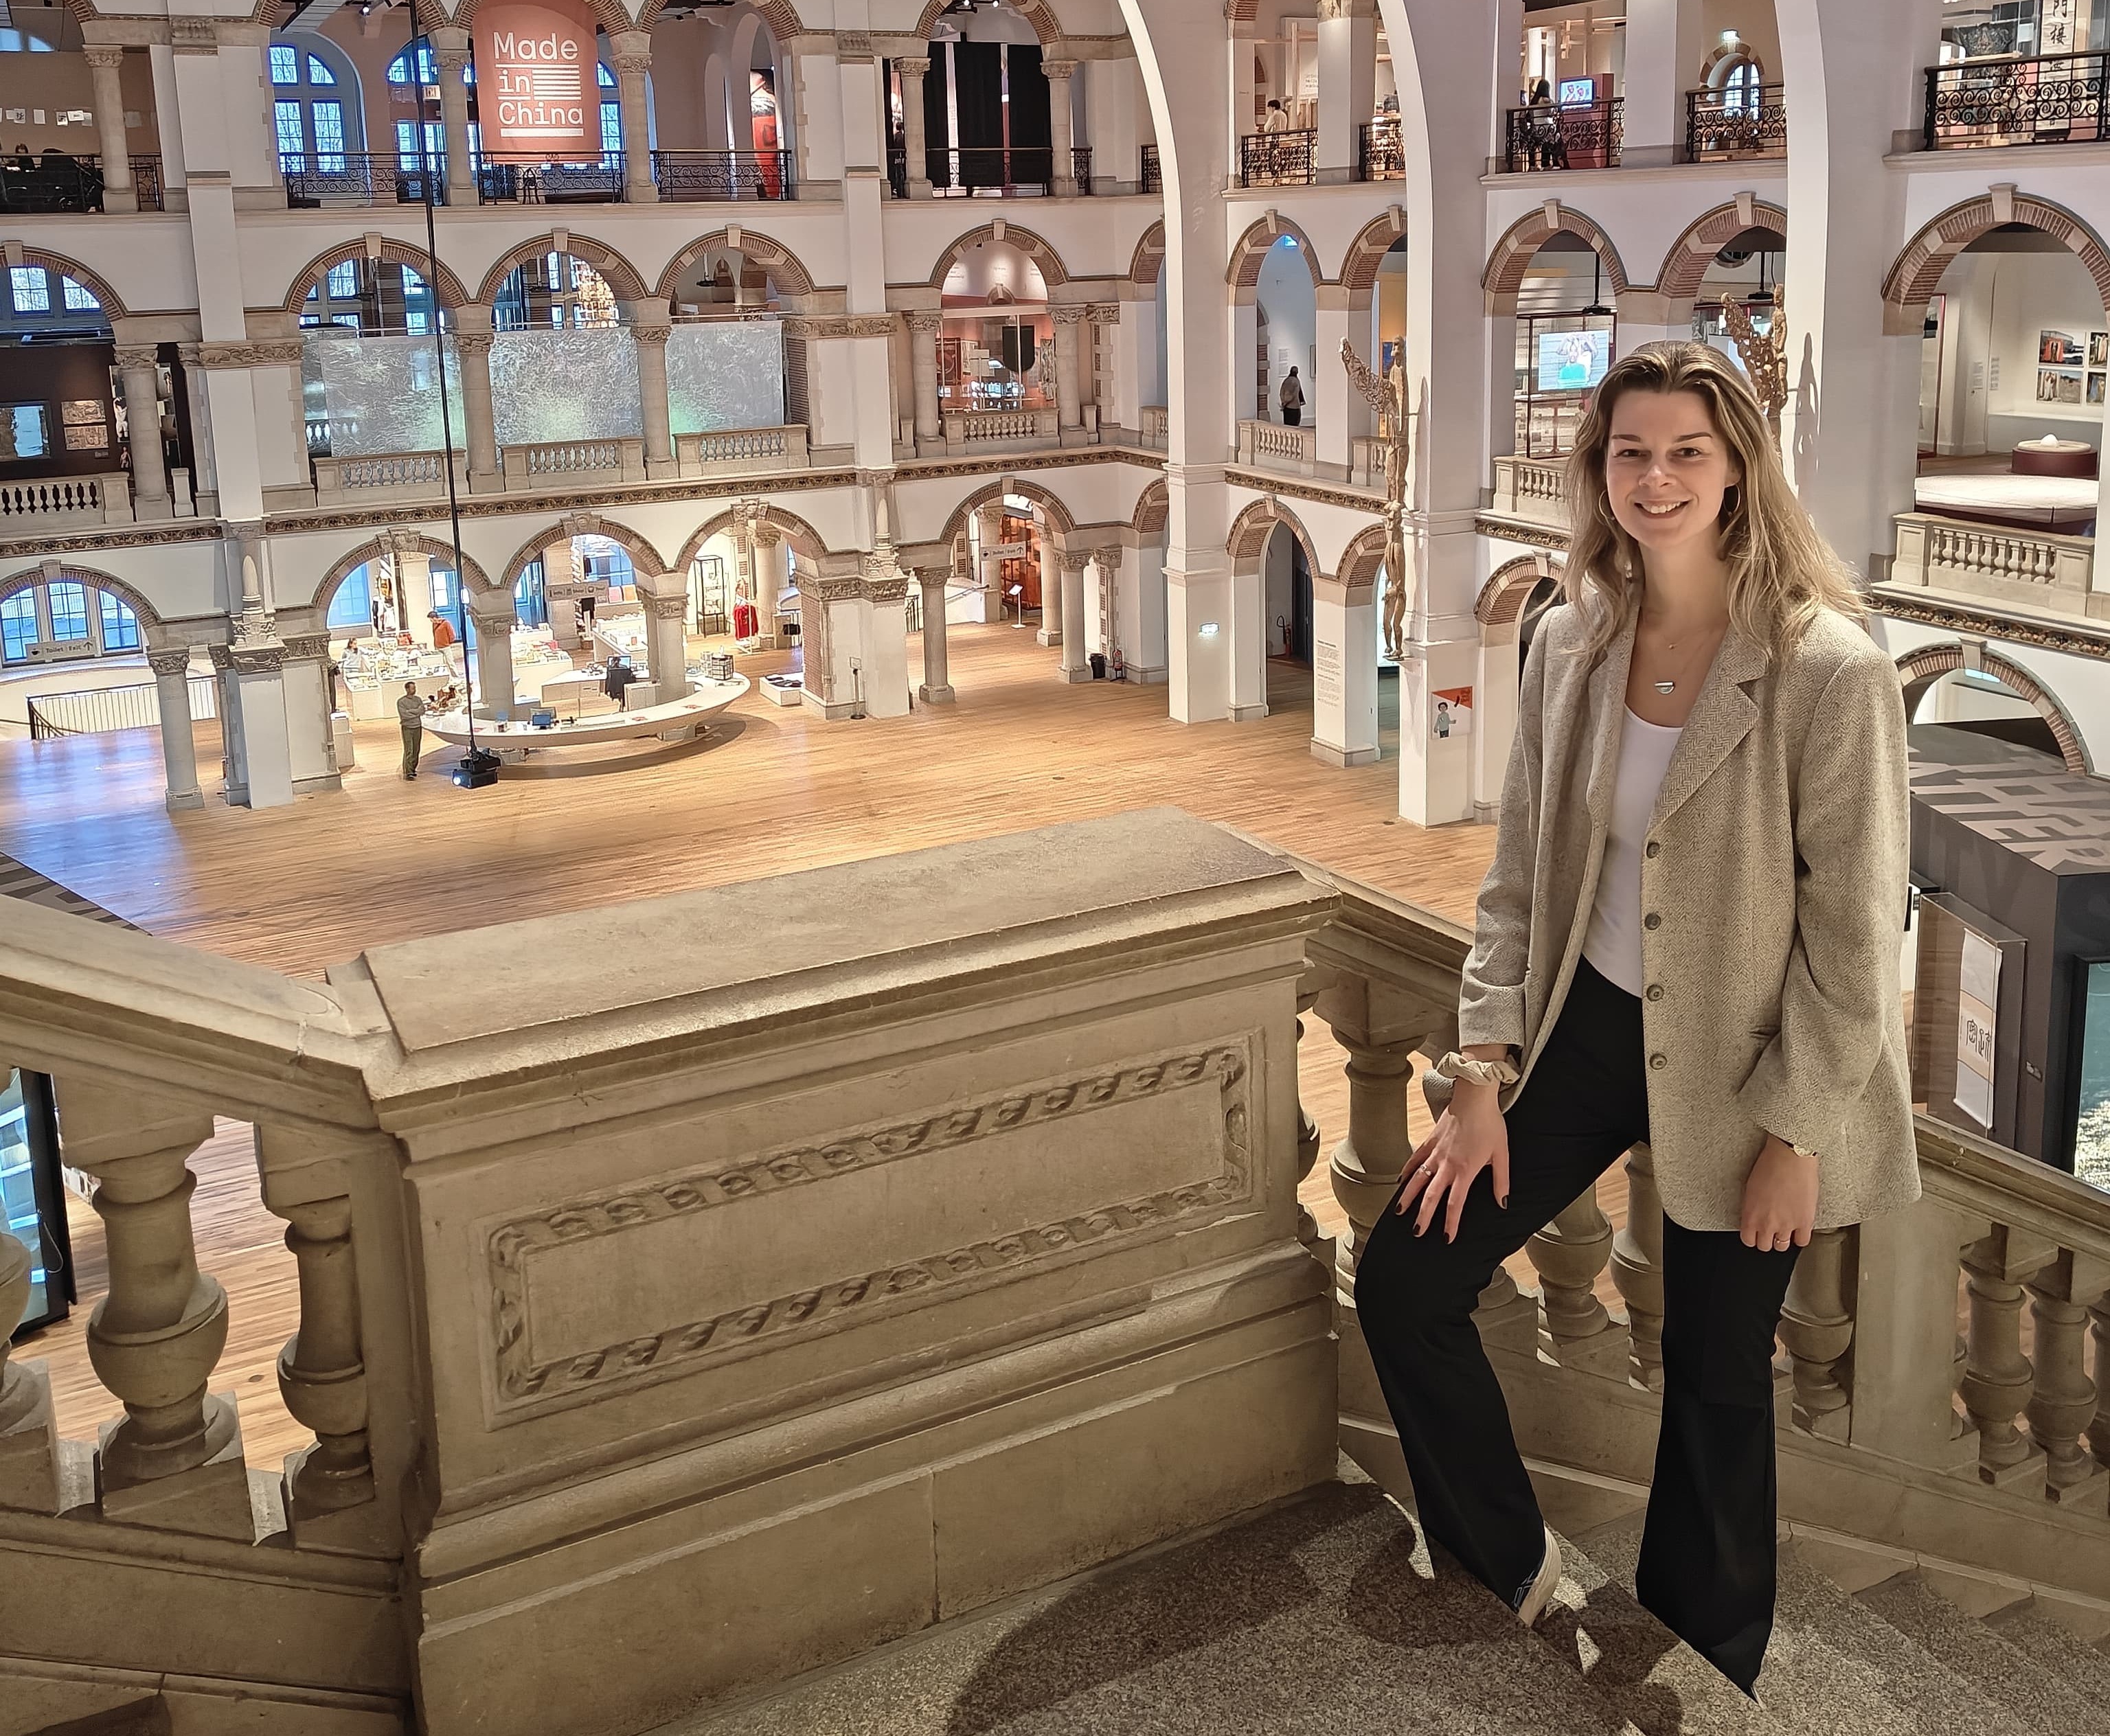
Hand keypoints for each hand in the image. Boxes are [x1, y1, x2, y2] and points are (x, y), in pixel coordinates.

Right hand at [1395, 1079, 1509, 1242]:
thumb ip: (1501, 1180)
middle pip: (1431, 1196)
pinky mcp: (1430, 1140)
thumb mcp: (1502, 1153)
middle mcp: (1446, 1165)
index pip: (1455, 1203)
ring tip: (1399, 1212)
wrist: (1475, 1096)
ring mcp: (1435, 1152)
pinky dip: (1406, 1171)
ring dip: (1408, 1197)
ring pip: (1417, 1179)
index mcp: (1465, 1170)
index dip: (1450, 1223)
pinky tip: (1400, 1180)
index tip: (1447, 1238)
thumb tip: (1503, 1203)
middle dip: (1423, 1216)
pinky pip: (1415, 1159)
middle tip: (1417, 1233)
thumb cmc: (1491, 1124)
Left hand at [1739, 1135, 1817, 1251]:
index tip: (1757, 1234)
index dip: (1753, 1238)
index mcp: (1750, 1215)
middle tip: (1772, 1231)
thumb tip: (1754, 1215)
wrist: (1790, 1157)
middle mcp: (1767, 1223)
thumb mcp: (1750, 1189)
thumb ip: (1752, 1207)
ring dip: (1783, 1240)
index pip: (1748, 1240)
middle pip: (1765, 1246)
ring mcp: (1786, 1224)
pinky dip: (1800, 1237)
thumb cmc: (1769, 1165)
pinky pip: (1802, 1241)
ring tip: (1785, 1230)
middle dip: (1767, 1239)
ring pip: (1782, 1246)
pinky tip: (1799, 1230)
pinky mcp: (1804, 1221)